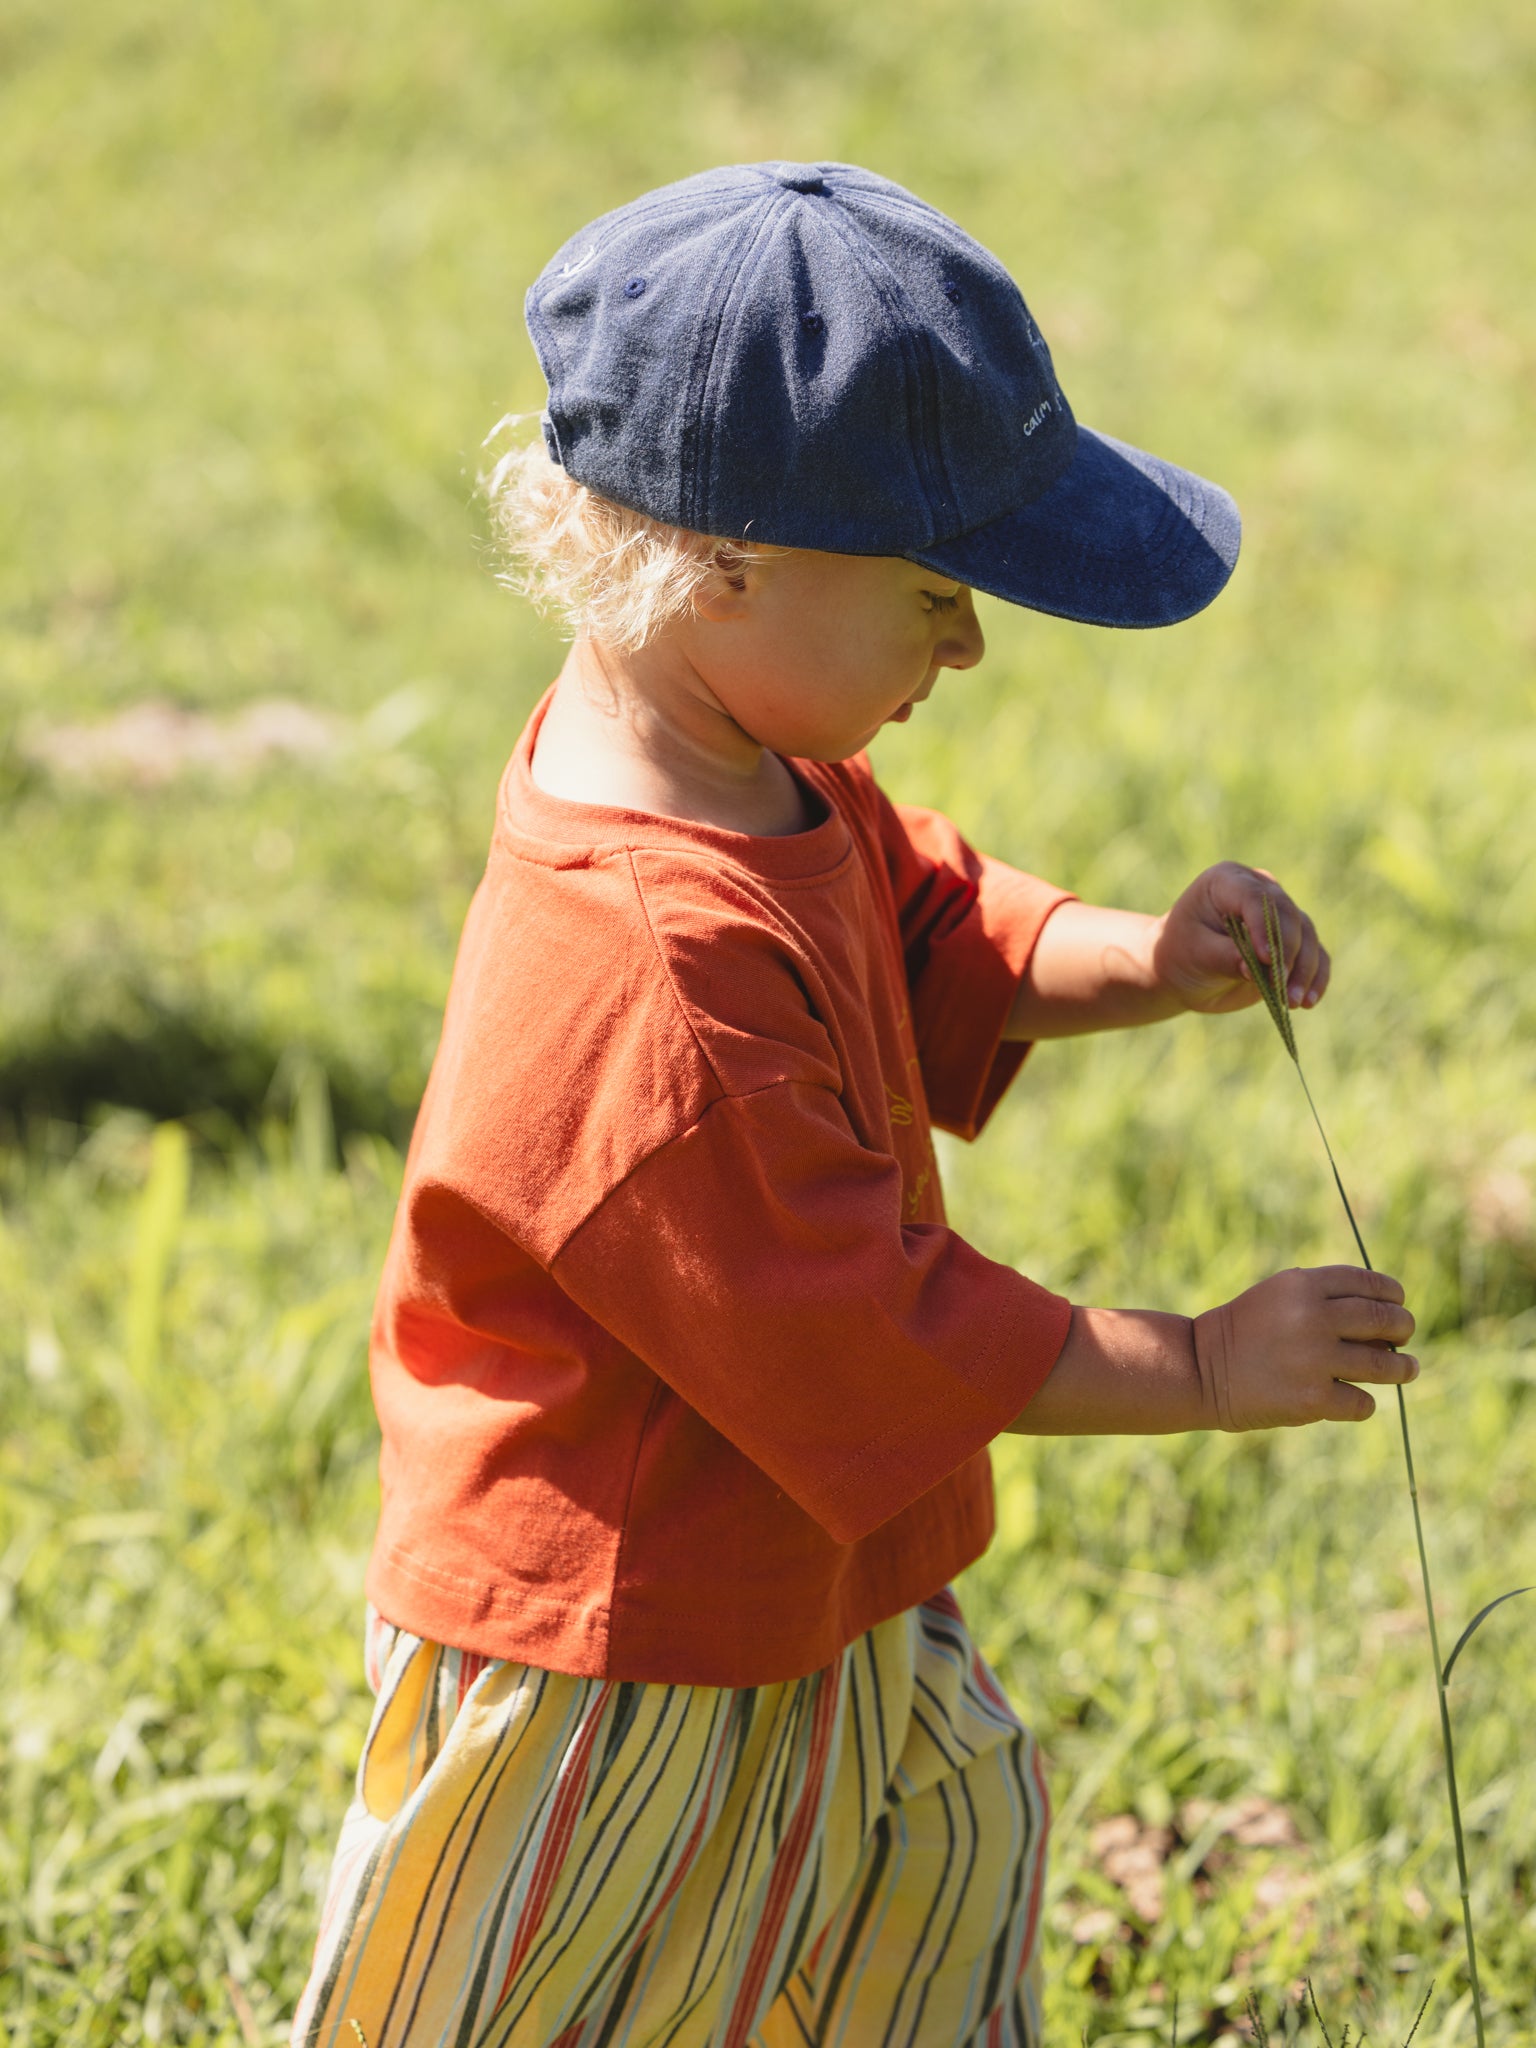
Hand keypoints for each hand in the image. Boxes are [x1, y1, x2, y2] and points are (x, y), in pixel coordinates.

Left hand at [1151, 862, 1329, 1015]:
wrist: (1183, 971)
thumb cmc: (1181, 955)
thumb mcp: (1195, 955)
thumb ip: (1225, 957)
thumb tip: (1255, 968)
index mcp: (1228, 880)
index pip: (1255, 898)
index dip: (1264, 928)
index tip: (1266, 959)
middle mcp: (1260, 890)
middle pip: (1288, 916)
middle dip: (1288, 954)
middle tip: (1281, 987)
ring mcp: (1279, 915)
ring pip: (1306, 936)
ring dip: (1305, 971)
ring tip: (1294, 1002)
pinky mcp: (1292, 942)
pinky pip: (1314, 955)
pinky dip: (1315, 978)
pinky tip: (1308, 1001)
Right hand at [1193, 1266, 1417, 1429]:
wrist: (1202, 1369)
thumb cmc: (1247, 1330)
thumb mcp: (1280, 1297)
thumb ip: (1327, 1299)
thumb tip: (1389, 1322)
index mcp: (1303, 1285)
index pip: (1370, 1283)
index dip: (1392, 1294)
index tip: (1398, 1304)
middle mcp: (1312, 1318)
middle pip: (1384, 1320)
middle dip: (1403, 1327)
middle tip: (1404, 1335)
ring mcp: (1314, 1359)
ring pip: (1384, 1364)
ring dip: (1402, 1368)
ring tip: (1407, 1369)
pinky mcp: (1313, 1399)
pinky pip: (1362, 1402)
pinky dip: (1363, 1402)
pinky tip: (1353, 1399)